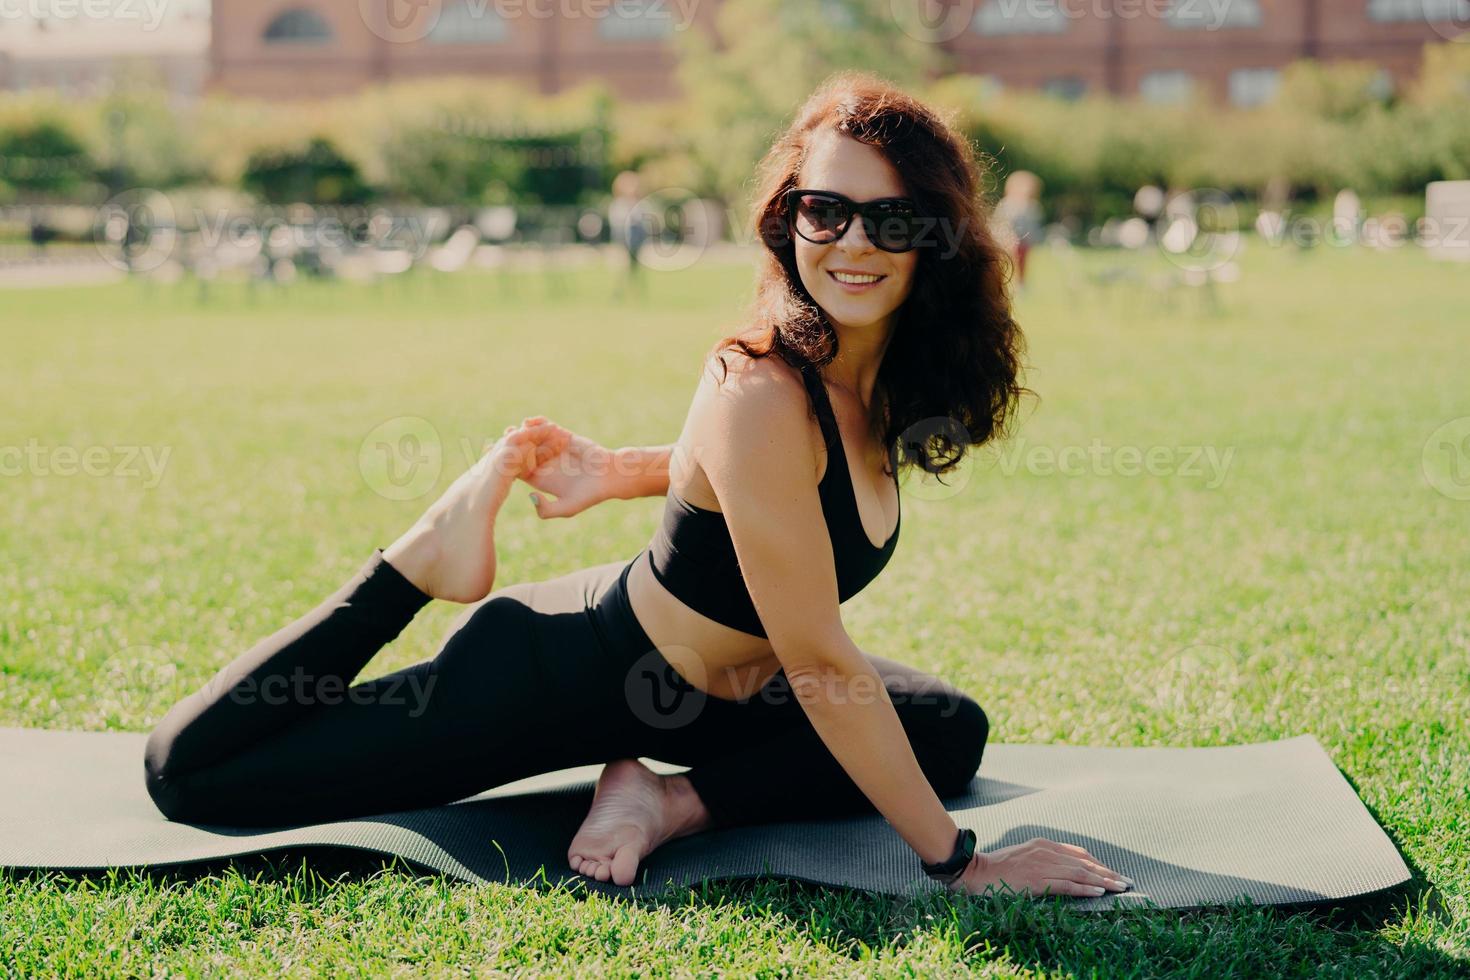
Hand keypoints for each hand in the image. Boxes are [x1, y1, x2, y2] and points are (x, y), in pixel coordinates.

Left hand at [506, 416, 617, 518]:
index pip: (516, 470)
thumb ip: (546, 510)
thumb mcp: (567, 509)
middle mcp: (544, 462)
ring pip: (531, 438)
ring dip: (521, 432)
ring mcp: (553, 448)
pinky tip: (530, 422)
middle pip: (519, 452)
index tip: (496, 462)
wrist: (610, 477)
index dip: (505, 466)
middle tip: (499, 442)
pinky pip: (547, 427)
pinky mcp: (563, 436)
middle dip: (509, 447)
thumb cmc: (589, 495)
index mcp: (540, 479)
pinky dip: (538, 422)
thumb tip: (530, 495)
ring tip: (512, 430)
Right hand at [951, 836, 1132, 899]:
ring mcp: (1041, 864)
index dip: (1099, 864)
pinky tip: (1099, 892)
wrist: (974, 871)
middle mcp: (1046, 851)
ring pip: (1080, 873)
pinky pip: (1067, 884)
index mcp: (1043, 845)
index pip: (1079, 854)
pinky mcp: (1037, 879)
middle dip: (1108, 872)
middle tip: (1127, 882)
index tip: (1113, 873)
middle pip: (1085, 862)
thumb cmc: (996, 868)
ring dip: (1104, 881)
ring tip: (1120, 888)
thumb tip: (1063, 871)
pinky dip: (1085, 888)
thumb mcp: (1023, 857)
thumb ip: (1042, 860)